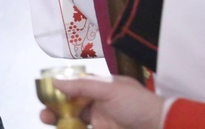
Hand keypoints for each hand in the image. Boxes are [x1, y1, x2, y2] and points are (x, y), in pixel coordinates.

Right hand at [40, 75, 163, 128]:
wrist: (161, 127)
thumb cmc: (137, 104)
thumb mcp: (109, 90)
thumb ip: (82, 86)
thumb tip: (55, 81)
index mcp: (100, 88)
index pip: (74, 87)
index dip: (58, 90)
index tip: (45, 94)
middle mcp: (98, 104)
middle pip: (70, 106)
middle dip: (54, 109)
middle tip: (44, 115)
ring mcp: (100, 121)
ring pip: (74, 121)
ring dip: (59, 121)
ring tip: (47, 120)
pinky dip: (70, 128)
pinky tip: (61, 127)